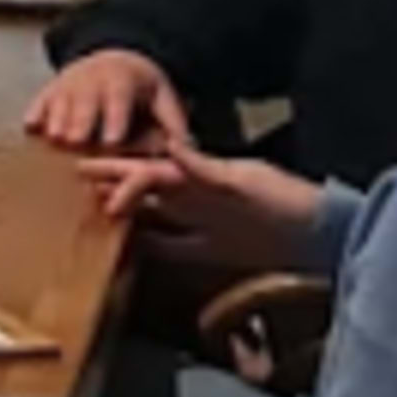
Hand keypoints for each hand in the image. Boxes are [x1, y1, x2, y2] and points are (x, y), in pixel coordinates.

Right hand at [31, 46, 178, 152]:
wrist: (114, 55)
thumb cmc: (141, 86)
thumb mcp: (163, 97)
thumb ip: (175, 123)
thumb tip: (187, 150)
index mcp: (122, 80)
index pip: (118, 99)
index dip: (114, 118)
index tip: (111, 140)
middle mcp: (92, 78)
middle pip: (84, 100)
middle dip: (79, 120)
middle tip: (74, 142)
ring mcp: (69, 82)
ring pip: (60, 99)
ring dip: (56, 118)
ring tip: (53, 139)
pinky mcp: (52, 88)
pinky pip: (40, 98)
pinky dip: (35, 111)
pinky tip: (30, 127)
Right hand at [88, 143, 327, 286]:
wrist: (319, 234)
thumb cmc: (285, 201)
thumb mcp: (246, 180)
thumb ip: (206, 168)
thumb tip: (170, 146)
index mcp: (199, 175)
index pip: (149, 169)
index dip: (119, 172)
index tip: (87, 176)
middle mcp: (196, 196)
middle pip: (145, 188)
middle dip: (112, 182)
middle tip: (77, 179)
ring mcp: (204, 222)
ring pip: (154, 215)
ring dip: (127, 213)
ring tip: (95, 212)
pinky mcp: (214, 250)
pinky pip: (174, 246)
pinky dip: (151, 247)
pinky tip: (133, 249)